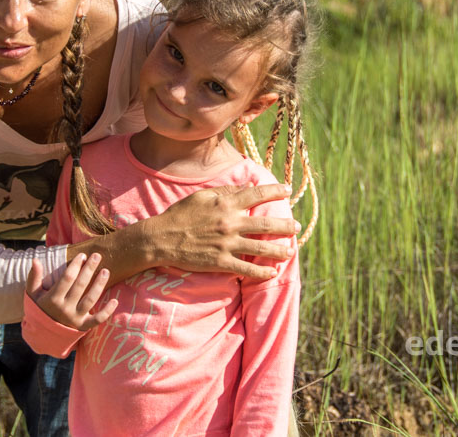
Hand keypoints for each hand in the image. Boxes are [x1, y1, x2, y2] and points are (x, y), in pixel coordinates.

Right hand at [26, 255, 117, 330]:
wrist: (42, 334)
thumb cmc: (40, 308)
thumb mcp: (33, 294)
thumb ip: (34, 277)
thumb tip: (35, 259)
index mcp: (53, 299)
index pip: (66, 278)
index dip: (75, 265)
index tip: (82, 255)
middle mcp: (65, 309)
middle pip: (80, 286)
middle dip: (89, 269)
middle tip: (97, 256)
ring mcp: (75, 318)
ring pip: (90, 300)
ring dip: (99, 285)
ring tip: (106, 271)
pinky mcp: (83, 326)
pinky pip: (97, 320)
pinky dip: (107, 311)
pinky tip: (115, 301)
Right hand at [142, 183, 298, 280]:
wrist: (161, 239)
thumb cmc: (180, 215)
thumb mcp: (201, 196)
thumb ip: (225, 191)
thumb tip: (246, 186)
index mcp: (225, 204)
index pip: (255, 194)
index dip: (274, 191)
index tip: (287, 190)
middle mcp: (230, 223)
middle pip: (265, 224)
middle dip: (284, 226)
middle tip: (296, 226)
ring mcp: (227, 244)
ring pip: (261, 248)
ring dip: (279, 251)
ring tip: (291, 252)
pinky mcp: (221, 262)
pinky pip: (246, 269)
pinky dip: (261, 272)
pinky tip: (272, 272)